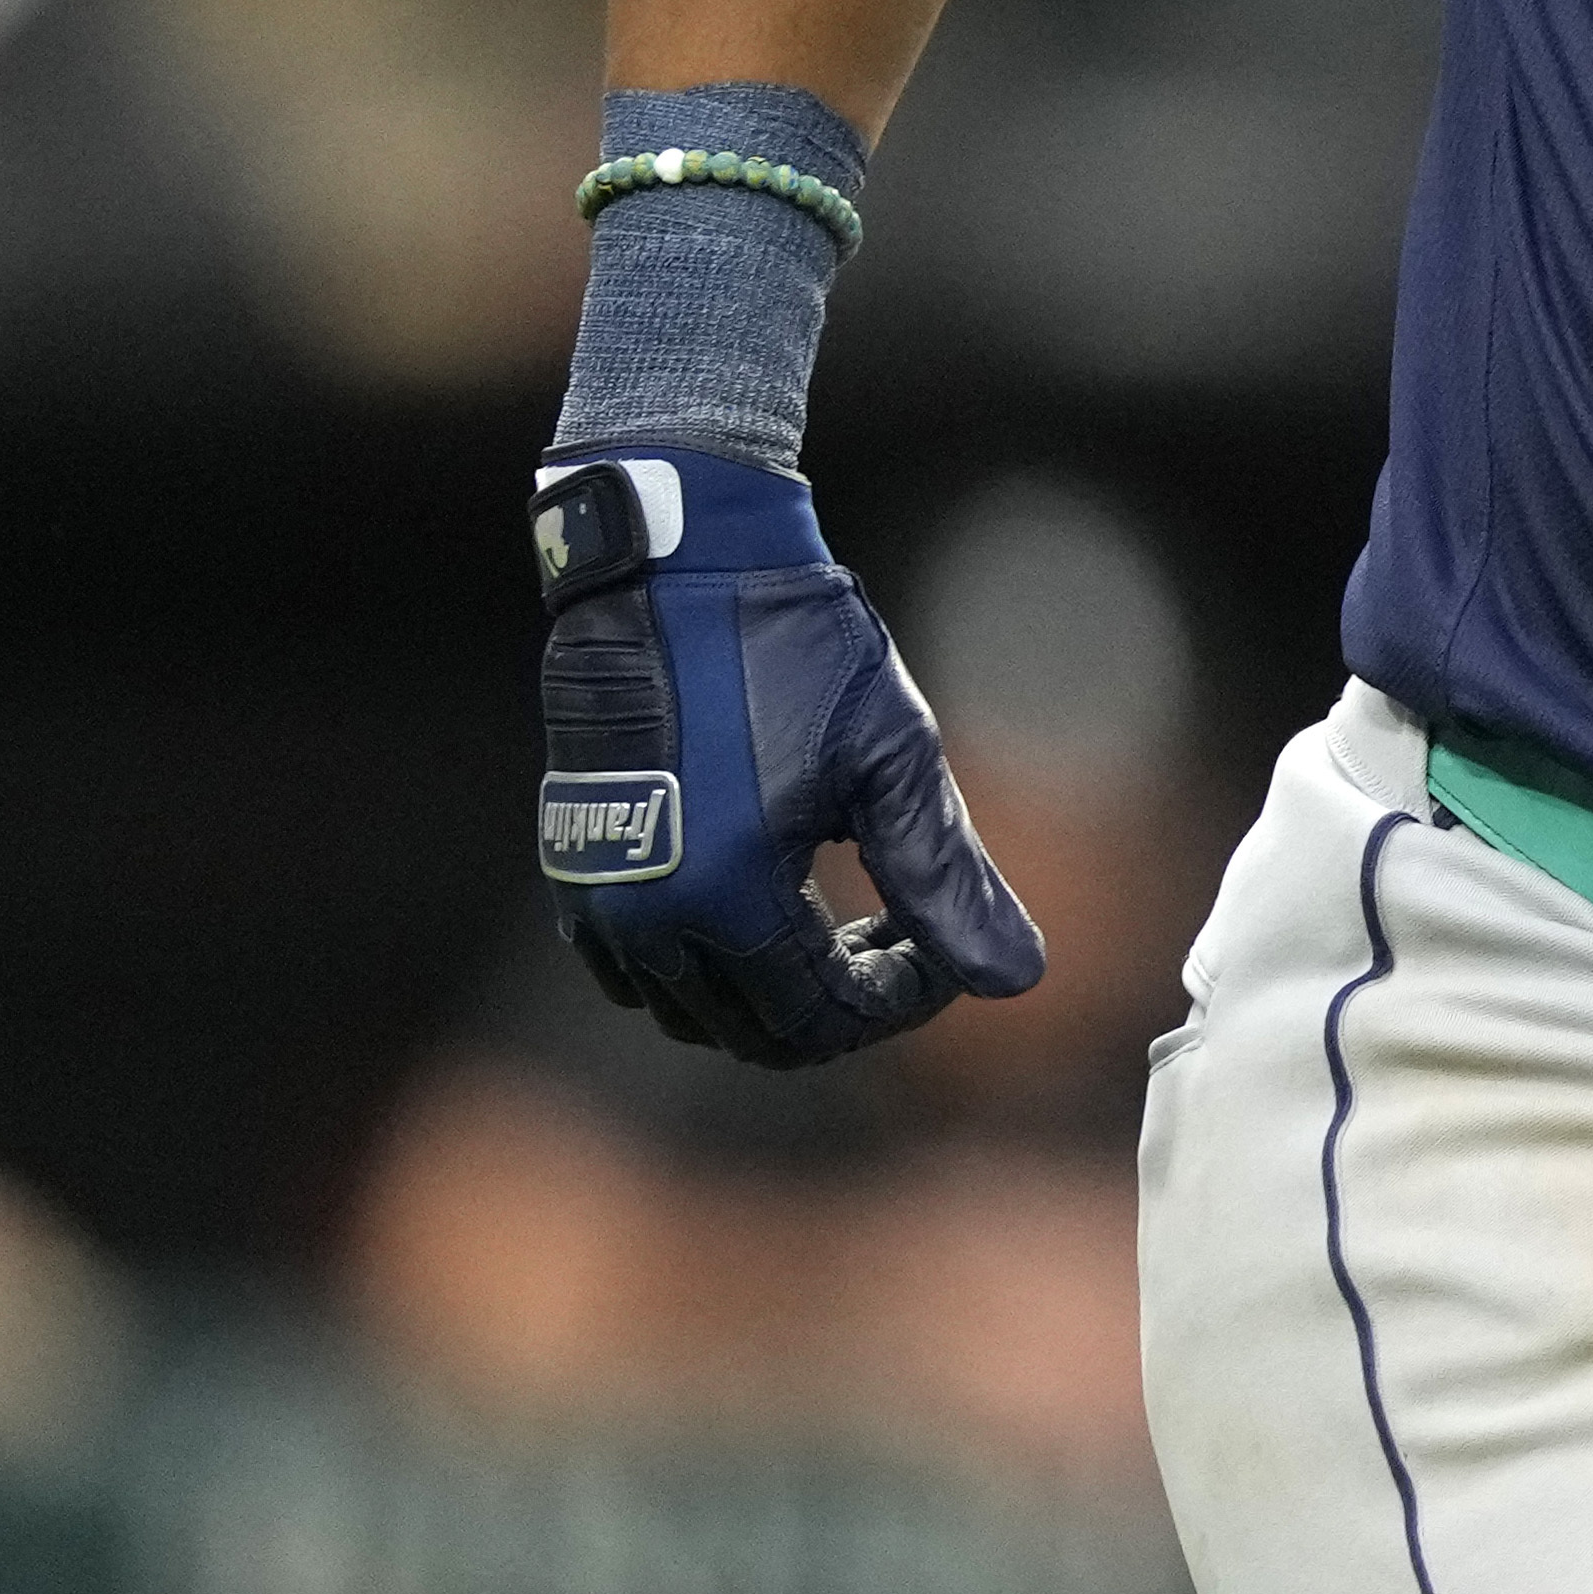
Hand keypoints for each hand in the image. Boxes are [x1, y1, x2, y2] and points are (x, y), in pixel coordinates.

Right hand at [531, 450, 1042, 1066]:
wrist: (674, 561)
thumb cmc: (789, 645)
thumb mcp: (891, 759)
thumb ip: (947, 880)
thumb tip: (1018, 978)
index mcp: (729, 898)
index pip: (825, 1018)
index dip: (901, 1000)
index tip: (943, 948)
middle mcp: (648, 920)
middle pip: (758, 1033)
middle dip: (845, 1003)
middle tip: (904, 937)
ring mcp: (599, 899)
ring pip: (696, 1012)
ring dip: (776, 990)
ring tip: (846, 917)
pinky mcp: (574, 866)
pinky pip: (638, 971)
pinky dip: (708, 967)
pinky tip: (769, 901)